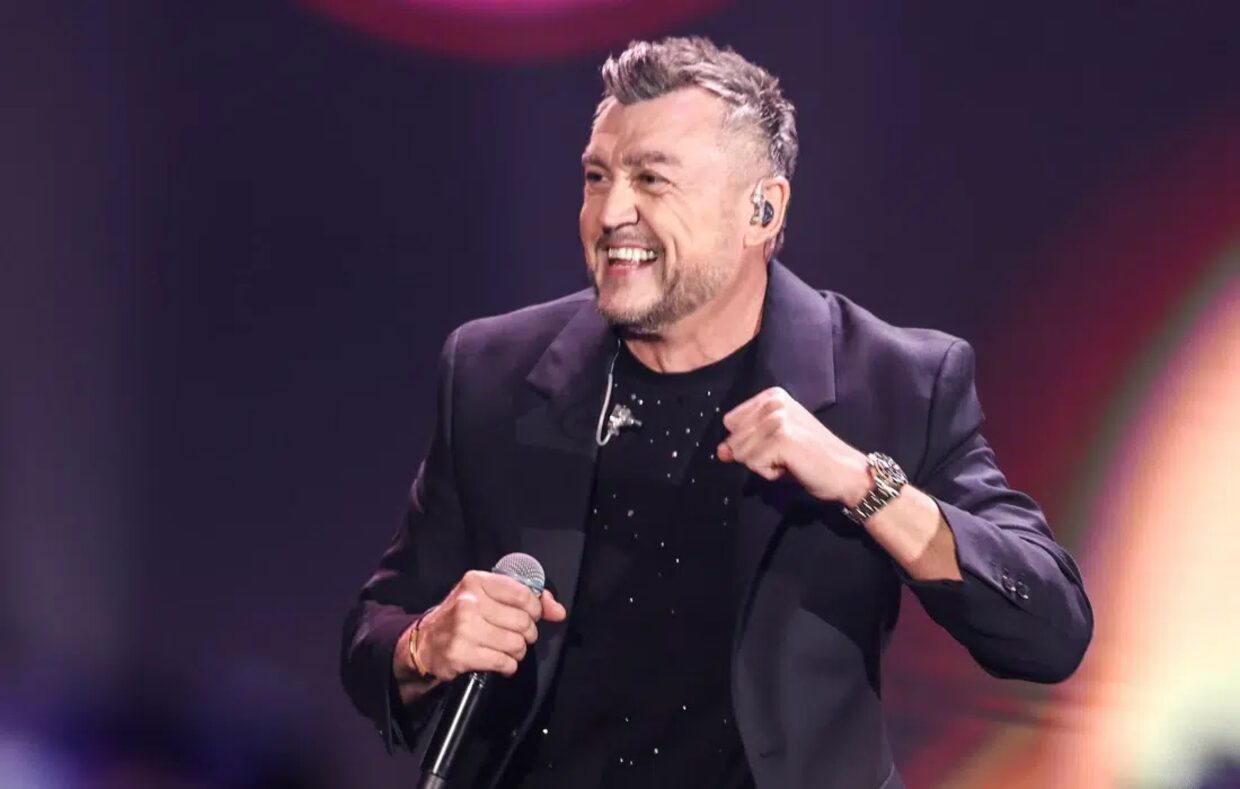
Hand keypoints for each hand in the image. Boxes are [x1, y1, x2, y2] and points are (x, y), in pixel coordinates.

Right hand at [394, 570, 567, 684]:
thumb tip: (558, 611)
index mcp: (477, 581)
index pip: (524, 594)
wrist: (425, 643)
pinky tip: (501, 663)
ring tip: (508, 651)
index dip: (536, 609)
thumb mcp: (487, 597)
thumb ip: (525, 599)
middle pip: (523, 622)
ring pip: (516, 644)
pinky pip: (503, 662)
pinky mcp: (461, 654)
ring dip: (518, 652)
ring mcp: (464, 629)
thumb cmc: (462, 617)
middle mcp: (469, 602)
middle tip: (518, 637)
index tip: (531, 616)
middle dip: (527, 634)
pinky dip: (508, 666)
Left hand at [718, 386, 871, 505]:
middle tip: (786, 453)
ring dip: (762, 465)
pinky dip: (769, 473)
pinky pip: (752, 464)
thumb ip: (744, 442)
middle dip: (754, 454)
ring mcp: (777, 418)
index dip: (748, 440)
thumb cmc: (811, 457)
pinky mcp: (780, 439)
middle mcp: (773, 401)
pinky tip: (790, 466)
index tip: (778, 443)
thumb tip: (720, 451)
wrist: (846, 472)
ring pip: (740, 452)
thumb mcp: (773, 443)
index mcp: (771, 395)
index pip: (731, 422)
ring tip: (789, 459)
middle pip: (733, 437)